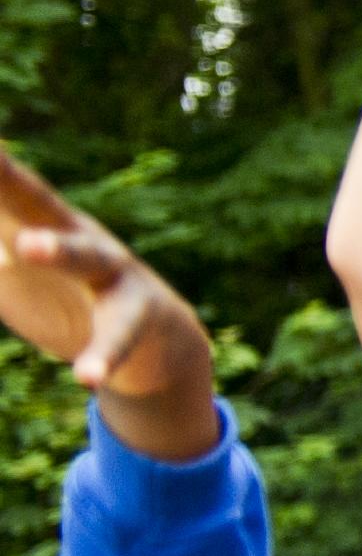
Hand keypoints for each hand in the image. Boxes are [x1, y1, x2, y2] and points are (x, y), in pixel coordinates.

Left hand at [0, 144, 219, 460]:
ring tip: (25, 246)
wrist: (153, 342)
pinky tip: (88, 376)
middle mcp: (79, 235)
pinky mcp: (139, 315)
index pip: (9, 189)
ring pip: (84, 256)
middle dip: (7, 179)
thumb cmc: (65, 299)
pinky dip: (102, 356)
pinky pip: (116, 337)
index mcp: (42, 223)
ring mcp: (114, 271)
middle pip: (40, 202)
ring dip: (56, 249)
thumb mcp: (12, 274)